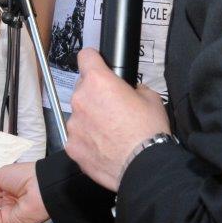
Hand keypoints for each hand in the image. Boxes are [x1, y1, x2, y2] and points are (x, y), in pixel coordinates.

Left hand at [65, 49, 169, 189]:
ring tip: (110, 132)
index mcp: (98, 81)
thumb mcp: (150, 97)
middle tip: (112, 108)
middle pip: (82, 88)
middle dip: (94, 94)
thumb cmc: (148, 130)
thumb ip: (133, 88)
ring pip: (78, 114)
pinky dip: (87, 140)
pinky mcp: (71, 146)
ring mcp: (73, 124)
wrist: (143, 165)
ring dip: (90, 118)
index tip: (97, 65)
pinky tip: (103, 147)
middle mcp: (80, 99)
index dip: (94, 60)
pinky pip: (77, 137)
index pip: (86, 57)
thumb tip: (128, 90)